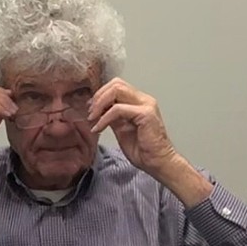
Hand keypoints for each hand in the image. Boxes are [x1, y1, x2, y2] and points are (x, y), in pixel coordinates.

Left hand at [89, 78, 212, 205]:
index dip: (100, 95)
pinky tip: (98, 128)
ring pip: (116, 90)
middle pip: (116, 84)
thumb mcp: (121, 128)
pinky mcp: (145, 114)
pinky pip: (118, 109)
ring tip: (92, 119)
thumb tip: (97, 110)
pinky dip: (104, 118)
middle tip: (90, 113)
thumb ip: (112, 117)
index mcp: (139, 101)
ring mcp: (146, 105)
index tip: (90, 109)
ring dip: (100, 104)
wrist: (156, 161)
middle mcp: (144, 99)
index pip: (116, 86)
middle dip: (98, 97)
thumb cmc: (142, 149)